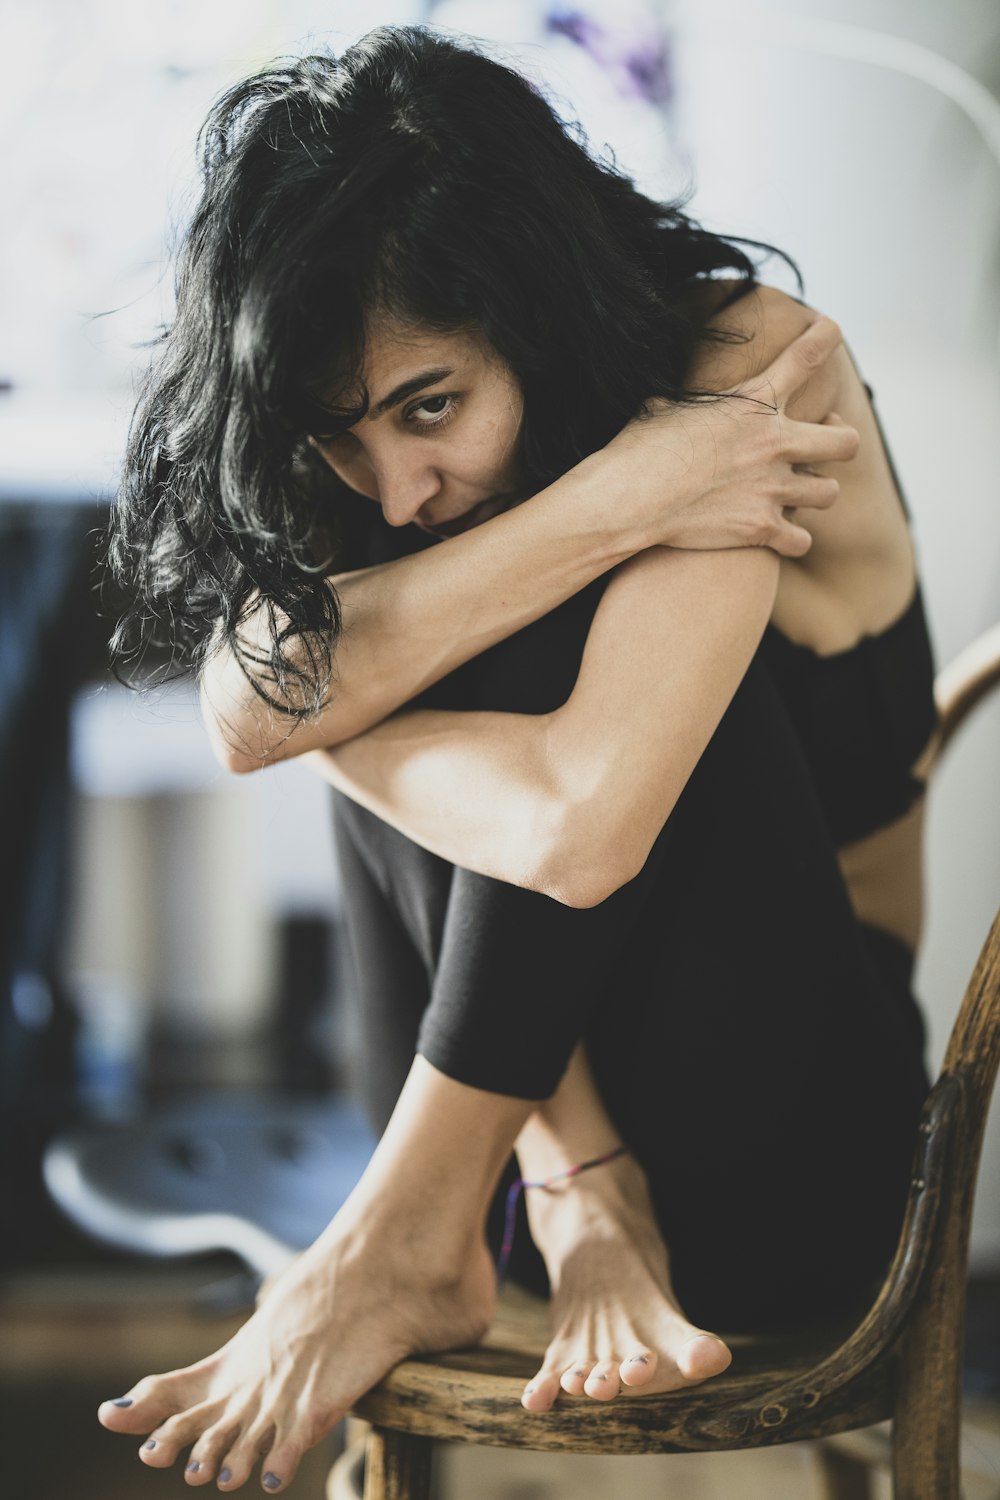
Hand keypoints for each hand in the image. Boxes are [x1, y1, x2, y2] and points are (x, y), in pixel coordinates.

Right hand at [594, 315, 860, 556]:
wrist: (629, 500)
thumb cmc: (638, 450)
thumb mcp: (665, 407)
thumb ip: (694, 402)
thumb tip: (675, 398)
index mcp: (753, 402)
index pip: (806, 356)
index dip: (826, 337)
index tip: (831, 330)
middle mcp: (774, 443)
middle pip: (846, 441)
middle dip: (839, 442)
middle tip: (822, 446)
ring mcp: (772, 489)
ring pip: (829, 493)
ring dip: (815, 494)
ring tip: (797, 495)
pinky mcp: (762, 529)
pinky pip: (802, 540)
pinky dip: (791, 540)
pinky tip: (779, 537)